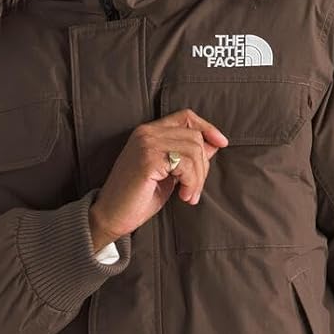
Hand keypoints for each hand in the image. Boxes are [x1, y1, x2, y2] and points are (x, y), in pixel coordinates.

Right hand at [89, 108, 228, 245]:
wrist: (111, 216)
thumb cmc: (138, 198)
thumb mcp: (169, 173)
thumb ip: (187, 156)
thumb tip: (214, 144)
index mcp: (149, 132)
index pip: (185, 116)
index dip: (207, 127)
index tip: (222, 143)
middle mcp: (146, 133)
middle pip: (195, 137)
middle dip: (203, 166)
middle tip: (194, 189)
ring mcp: (146, 144)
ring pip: (194, 150)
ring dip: (198, 178)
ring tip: (188, 195)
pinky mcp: (148, 159)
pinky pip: (186, 164)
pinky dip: (191, 182)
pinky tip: (183, 196)